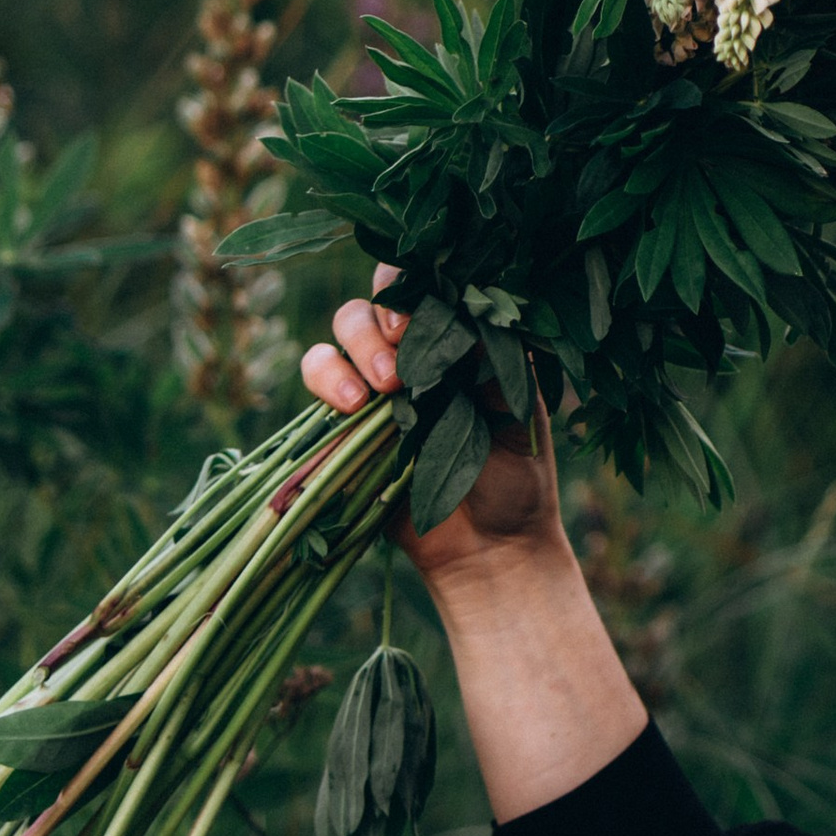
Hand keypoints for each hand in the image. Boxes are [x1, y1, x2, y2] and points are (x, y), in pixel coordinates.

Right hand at [301, 270, 568, 608]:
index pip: (423, 286)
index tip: (418, 320)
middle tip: (400, 369)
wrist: (490, 549)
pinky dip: (326, 382)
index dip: (410, 288)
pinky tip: (350, 408)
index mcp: (458, 339)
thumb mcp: (516, 406)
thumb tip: (460, 304)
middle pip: (372, 303)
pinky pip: (318, 383)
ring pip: (338, 335)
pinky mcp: (347, 426)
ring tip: (378, 392)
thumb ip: (490, 355)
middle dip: (378, 324)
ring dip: (351, 352)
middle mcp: (413, 354)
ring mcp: (375, 389)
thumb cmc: (516, 473)